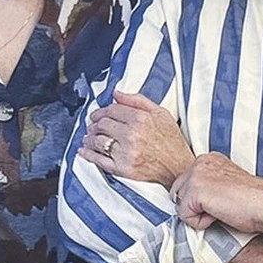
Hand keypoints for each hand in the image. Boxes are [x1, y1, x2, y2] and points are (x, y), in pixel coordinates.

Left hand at [79, 90, 193, 186]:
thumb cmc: (172, 141)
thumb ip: (138, 100)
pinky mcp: (123, 169)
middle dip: (94, 123)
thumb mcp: (161, 114)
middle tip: (93, 124)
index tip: (98, 114)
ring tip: (89, 137)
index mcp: (141, 119)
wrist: (179, 168)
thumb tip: (117, 93)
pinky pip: (99, 160)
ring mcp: (126, 153)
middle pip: (102, 125)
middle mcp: (132, 135)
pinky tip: (84, 151)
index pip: (112, 110)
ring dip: (90, 138)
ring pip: (98, 141)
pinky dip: (88, 154)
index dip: (102, 111)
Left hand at [169, 153, 262, 233]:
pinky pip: (185, 216)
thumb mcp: (226, 185)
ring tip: (221, 210)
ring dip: (198, 214)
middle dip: (194, 206)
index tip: (220, 202)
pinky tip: (220, 215)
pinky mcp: (195, 190)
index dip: (199, 200)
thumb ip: (208, 185)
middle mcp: (200, 162)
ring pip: (180, 204)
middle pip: (178, 192)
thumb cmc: (253, 201)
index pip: (186, 183)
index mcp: (209, 158)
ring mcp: (196, 175)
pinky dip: (201, 223)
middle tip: (220, 207)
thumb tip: (192, 201)